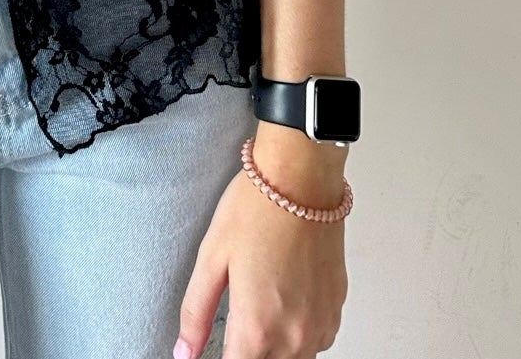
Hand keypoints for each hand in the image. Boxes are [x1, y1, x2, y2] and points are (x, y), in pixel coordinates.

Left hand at [175, 160, 347, 357]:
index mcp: (258, 328)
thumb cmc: (256, 209)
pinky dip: (300, 335)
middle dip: (249, 352)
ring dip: (276, 348)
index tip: (217, 347)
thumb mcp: (211, 258)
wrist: (301, 179)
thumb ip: (196, 313)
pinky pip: (317, 342)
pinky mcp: (337, 309)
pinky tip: (286, 306)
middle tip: (238, 322)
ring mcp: (320, 325)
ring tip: (261, 311)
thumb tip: (184, 350)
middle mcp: (294, 335)